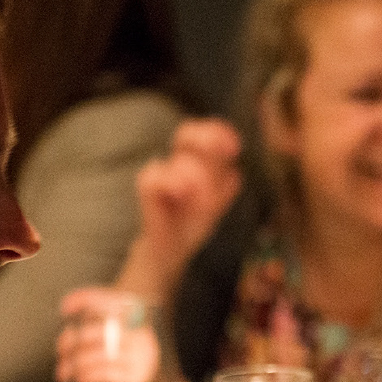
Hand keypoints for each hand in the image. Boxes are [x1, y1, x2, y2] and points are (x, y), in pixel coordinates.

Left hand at [58, 287, 159, 381]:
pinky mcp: (136, 378)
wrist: (158, 376)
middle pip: (95, 333)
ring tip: (63, 371)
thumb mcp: (117, 324)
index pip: (107, 300)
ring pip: (98, 355)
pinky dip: (88, 377)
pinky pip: (106, 375)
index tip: (65, 310)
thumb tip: (67, 307)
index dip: (84, 300)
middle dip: (71, 342)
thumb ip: (93, 307)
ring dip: (74, 364)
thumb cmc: (128, 347)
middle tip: (61, 351)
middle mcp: (139, 333)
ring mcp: (140, 356)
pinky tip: (80, 380)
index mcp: (135, 315)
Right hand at [118, 118, 242, 299]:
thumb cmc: (192, 223)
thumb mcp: (216, 205)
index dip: (219, 134)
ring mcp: (162, 173)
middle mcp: (178, 162)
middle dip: (206, 140)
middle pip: (186, 132)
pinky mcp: (147, 186)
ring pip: (181, 160)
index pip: (205, 134)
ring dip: (199, 180)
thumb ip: (225, 187)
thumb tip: (234, 174)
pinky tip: (181, 196)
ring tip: (204, 203)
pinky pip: (157, 174)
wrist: (170, 249)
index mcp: (197, 162)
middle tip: (224, 154)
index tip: (234, 148)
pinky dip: (172, 183)